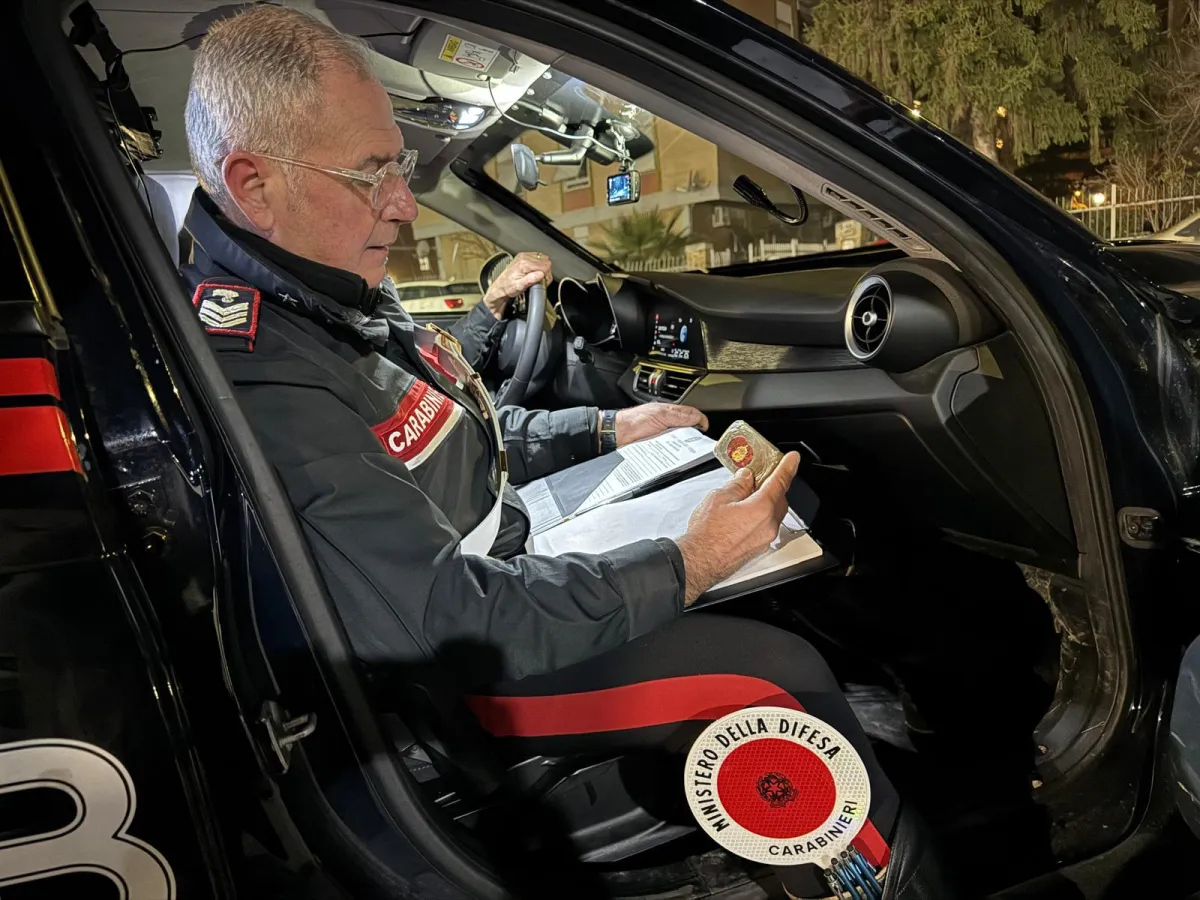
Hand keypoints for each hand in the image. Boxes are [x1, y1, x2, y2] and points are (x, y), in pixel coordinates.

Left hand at [483, 251, 551, 317]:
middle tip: (540, 280)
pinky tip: (534, 271)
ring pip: (542, 258)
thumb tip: (540, 274)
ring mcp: (523, 256)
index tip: (544, 281)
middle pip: (545, 261)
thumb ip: (530, 280)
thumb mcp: (519, 287)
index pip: (545, 265)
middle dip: (545, 271)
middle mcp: (524, 257)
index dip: (547, 275)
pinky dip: (538, 264)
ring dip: (543, 267)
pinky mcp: (523, 257)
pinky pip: (537, 257)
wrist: (500, 286)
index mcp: (524, 264)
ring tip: (537, 276)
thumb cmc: (508, 287)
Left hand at [613, 403, 708, 447]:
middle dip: (693, 437)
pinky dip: (674, 454)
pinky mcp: (660, 450)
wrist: (618, 434)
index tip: (705, 429)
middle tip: (694, 441)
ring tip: (682, 448)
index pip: (693, 416)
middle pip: (689, 432)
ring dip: (683, 447)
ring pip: (681, 444)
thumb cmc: (634, 421)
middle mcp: (670, 426)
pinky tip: (672, 454)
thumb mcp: (659, 414)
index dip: (701, 421)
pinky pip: (671, 453)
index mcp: (672, 414)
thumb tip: (698, 418)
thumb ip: (679, 415)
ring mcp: (665, 439)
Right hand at [675, 452, 799, 604]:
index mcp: (761, 508)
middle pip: (779, 498)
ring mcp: (764, 539)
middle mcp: (768, 525)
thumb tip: (745, 478)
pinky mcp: (758, 548)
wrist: (699, 561)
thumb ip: (737, 485)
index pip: (780, 481)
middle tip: (760, 475)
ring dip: (765, 502)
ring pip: (773, 513)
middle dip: (772, 485)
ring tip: (746, 495)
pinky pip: (765, 526)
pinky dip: (760, 516)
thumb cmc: (706, 534)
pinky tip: (744, 513)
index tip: (793, 459)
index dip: (788, 467)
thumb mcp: (719, 498)